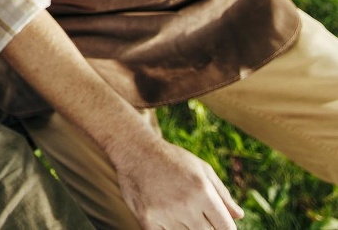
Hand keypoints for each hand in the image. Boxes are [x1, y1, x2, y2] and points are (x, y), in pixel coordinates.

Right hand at [114, 138, 242, 229]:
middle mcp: (186, 204)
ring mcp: (165, 214)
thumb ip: (222, 194)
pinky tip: (166, 215)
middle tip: (195, 213)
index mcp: (202, 191)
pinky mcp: (147, 220)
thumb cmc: (172, 159)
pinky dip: (168, 229)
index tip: (218, 225)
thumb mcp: (201, 168)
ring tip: (178, 208)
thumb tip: (239, 216)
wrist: (134, 150)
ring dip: (186, 228)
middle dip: (206, 227)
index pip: (227, 229)